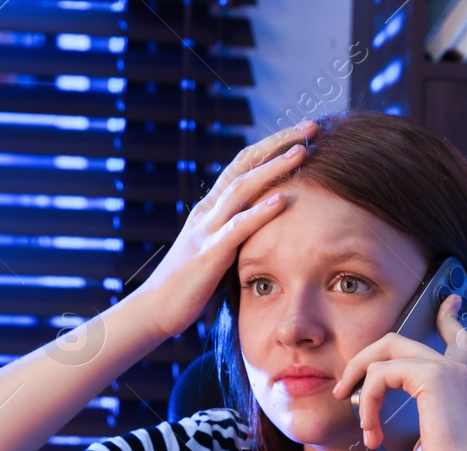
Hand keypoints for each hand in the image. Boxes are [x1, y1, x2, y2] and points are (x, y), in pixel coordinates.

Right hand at [131, 119, 317, 338]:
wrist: (155, 308)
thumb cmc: (189, 283)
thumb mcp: (216, 249)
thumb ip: (235, 232)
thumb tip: (265, 225)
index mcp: (211, 208)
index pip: (244, 164)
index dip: (273, 145)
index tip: (304, 132)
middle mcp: (208, 211)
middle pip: (245, 165)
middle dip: (279, 143)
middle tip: (311, 126)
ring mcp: (206, 230)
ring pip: (241, 188)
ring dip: (273, 168)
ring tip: (302, 151)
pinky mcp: (208, 255)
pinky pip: (236, 229)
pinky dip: (260, 213)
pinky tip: (282, 201)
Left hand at [330, 294, 466, 450]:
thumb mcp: (425, 428)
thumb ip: (412, 404)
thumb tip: (370, 395)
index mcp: (456, 377)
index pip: (456, 335)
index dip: (449, 316)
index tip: (448, 300)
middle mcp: (453, 367)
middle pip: (395, 341)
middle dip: (361, 361)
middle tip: (342, 390)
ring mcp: (444, 368)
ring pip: (382, 356)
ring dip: (361, 392)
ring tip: (362, 424)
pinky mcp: (432, 377)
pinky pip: (381, 376)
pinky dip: (368, 403)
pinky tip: (371, 431)